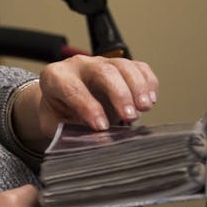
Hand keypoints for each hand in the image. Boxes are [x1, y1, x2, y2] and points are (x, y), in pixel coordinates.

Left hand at [34, 54, 158, 136]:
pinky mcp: (120, 65)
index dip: (88, 107)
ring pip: (123, 66)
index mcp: (55, 77)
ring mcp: (101, 62)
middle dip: (119, 94)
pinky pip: (138, 67)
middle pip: (102, 71)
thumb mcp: (55, 124)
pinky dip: (148, 82)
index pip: (72, 88)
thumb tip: (92, 143)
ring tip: (144, 108)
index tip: (101, 127)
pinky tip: (150, 100)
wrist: (63, 101)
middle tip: (130, 116)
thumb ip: (69, 132)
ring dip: (138, 87)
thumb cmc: (59, 113)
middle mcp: (78, 66)